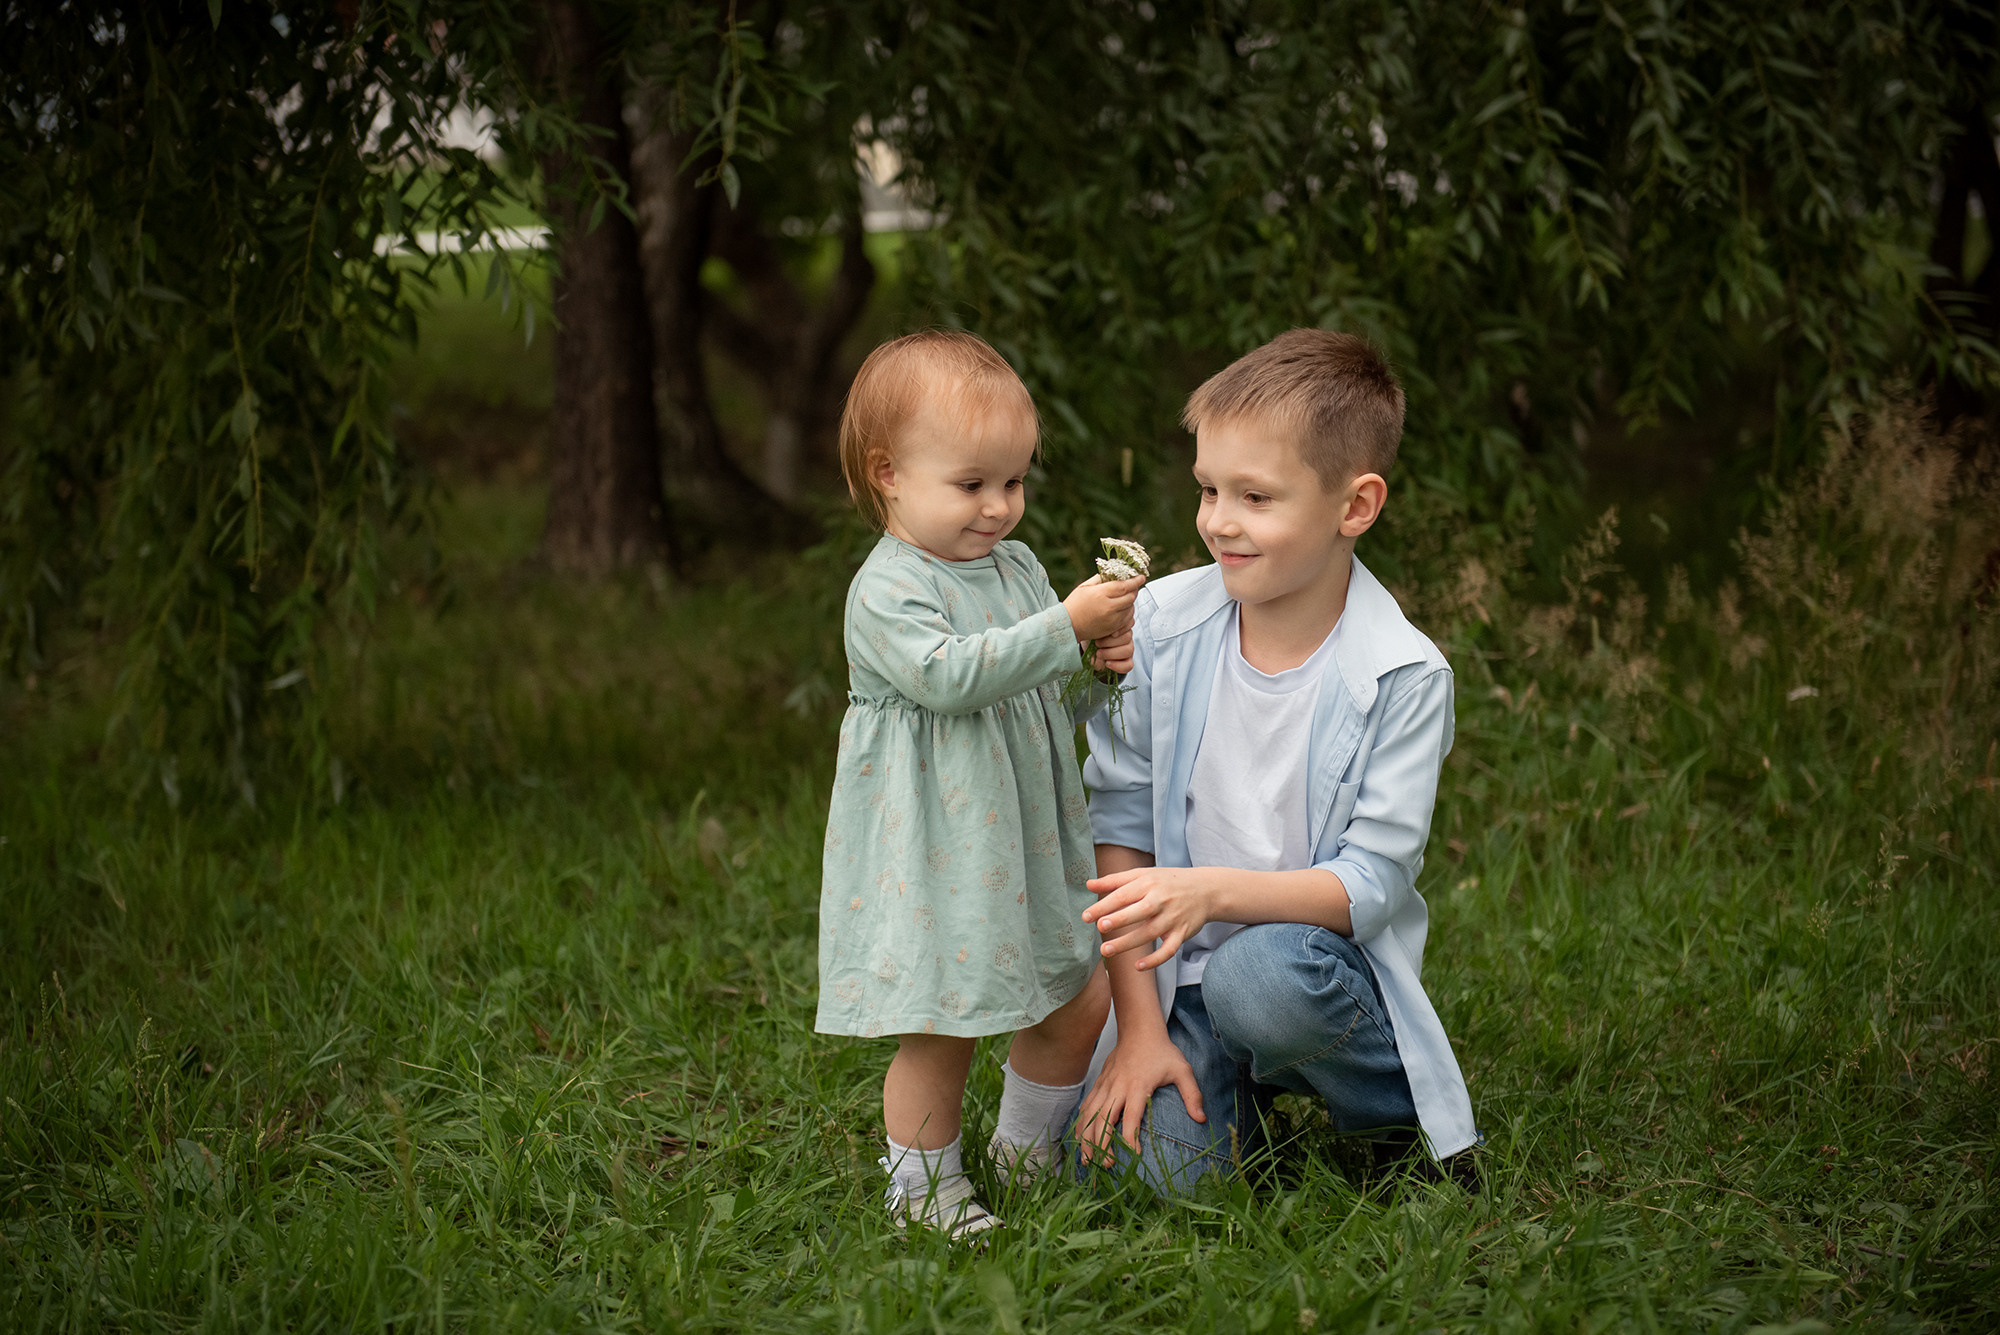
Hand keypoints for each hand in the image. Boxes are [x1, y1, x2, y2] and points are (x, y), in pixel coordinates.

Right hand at [1063, 575, 1140, 643]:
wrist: (1067, 626)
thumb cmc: (1074, 604)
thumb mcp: (1084, 587)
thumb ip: (1099, 578)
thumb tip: (1113, 573)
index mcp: (1100, 594)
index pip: (1124, 586)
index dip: (1135, 581)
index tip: (1141, 577)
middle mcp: (1108, 607)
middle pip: (1130, 597)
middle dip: (1134, 590)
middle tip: (1134, 585)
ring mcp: (1112, 619)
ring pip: (1131, 608)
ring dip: (1131, 601)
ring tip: (1127, 596)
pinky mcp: (1112, 628)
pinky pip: (1127, 619)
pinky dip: (1128, 611)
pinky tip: (1123, 607)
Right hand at [1074, 1027, 1203, 1164]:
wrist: (1139, 1029)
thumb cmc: (1162, 1051)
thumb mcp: (1182, 1070)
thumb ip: (1192, 1095)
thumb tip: (1201, 1119)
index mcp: (1137, 1086)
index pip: (1131, 1118)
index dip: (1130, 1139)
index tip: (1135, 1155)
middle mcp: (1117, 1087)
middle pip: (1103, 1120)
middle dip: (1101, 1146)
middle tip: (1106, 1166)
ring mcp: (1105, 1085)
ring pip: (1090, 1115)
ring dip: (1086, 1139)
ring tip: (1087, 1161)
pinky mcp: (1099, 1083)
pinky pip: (1086, 1106)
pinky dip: (1081, 1124)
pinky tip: (1080, 1138)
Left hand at [1083, 866, 1219, 970]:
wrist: (1206, 890)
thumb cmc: (1168, 882)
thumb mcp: (1143, 875)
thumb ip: (1115, 880)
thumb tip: (1088, 885)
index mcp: (1148, 884)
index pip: (1123, 895)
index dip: (1104, 905)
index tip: (1086, 916)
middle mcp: (1161, 900)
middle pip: (1138, 912)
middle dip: (1119, 920)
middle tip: (1100, 927)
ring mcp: (1172, 918)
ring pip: (1149, 933)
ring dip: (1128, 943)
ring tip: (1106, 950)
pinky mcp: (1181, 934)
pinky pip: (1168, 950)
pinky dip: (1155, 960)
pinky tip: (1137, 966)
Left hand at [1090, 627, 1133, 674]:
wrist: (1087, 652)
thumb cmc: (1090, 638)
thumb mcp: (1092, 628)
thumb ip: (1100, 624)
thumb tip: (1104, 624)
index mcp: (1120, 625)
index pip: (1129, 623)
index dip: (1119, 628)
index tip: (1109, 633)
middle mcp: (1127, 636)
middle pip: (1127, 638)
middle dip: (1109, 642)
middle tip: (1097, 644)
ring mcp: (1128, 649)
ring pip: (1128, 650)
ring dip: (1111, 653)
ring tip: (1098, 654)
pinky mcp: (1127, 662)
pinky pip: (1129, 665)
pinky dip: (1117, 665)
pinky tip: (1107, 663)